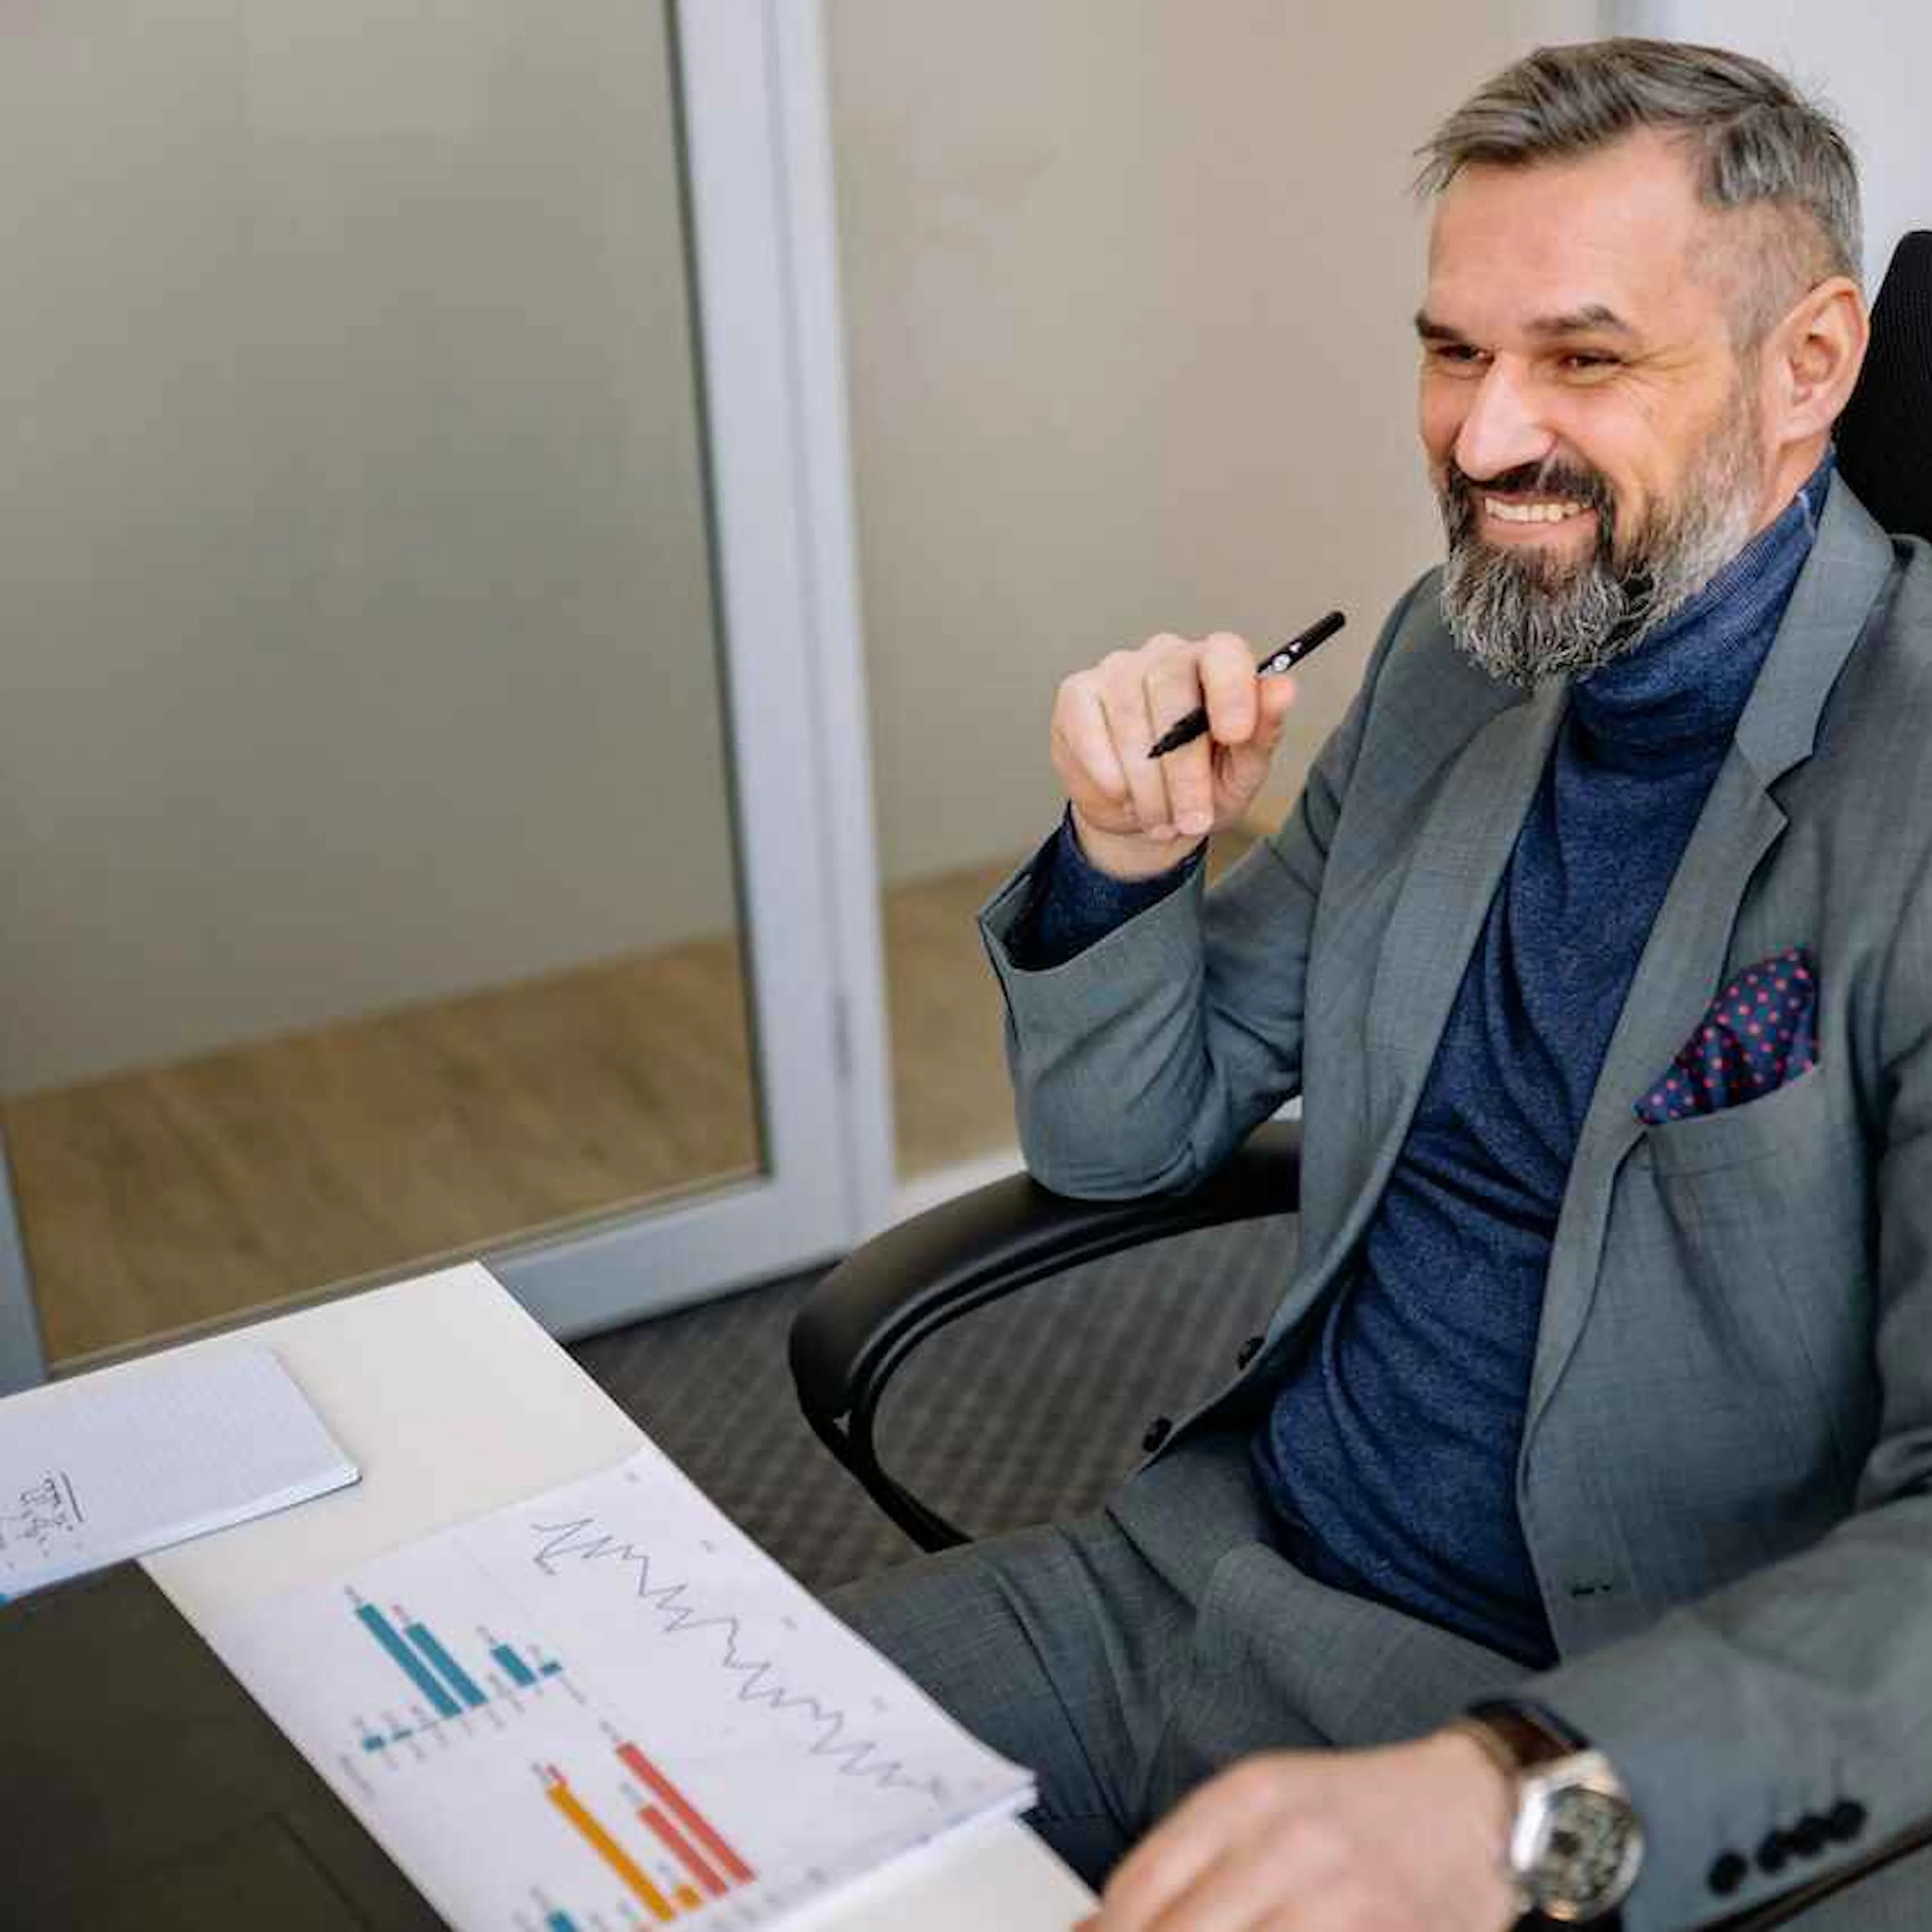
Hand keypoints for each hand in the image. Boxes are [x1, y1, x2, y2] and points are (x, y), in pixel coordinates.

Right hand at [1050, 632, 1300, 880]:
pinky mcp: (1077, 695)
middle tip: (1192, 819)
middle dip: (1184, 770)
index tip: (1235, 735)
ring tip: (1160, 819)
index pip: (1224, 652)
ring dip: (1146, 785)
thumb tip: (1284, 688)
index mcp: (1214, 664)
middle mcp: (1165, 655)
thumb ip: (1262, 730)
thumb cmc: (1202, 788)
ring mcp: (1117, 671)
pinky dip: (1105, 772)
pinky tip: (1121, 796)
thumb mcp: (1242, 770)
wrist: (1148, 820)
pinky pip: (1088, 729)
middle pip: (1172, 694)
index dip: (1231, 690)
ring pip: (1130, 721)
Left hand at [1076, 1732, 1516, 1931]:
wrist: (1474, 1809)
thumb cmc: (1356, 1814)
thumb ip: (1184, 1862)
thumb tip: (1094, 1924)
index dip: (1107, 1931)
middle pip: (1178, 1930)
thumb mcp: (1264, 1809)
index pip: (1140, 1885)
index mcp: (1246, 1796)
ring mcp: (1336, 1894)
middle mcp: (1285, 1839)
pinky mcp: (1378, 1931)